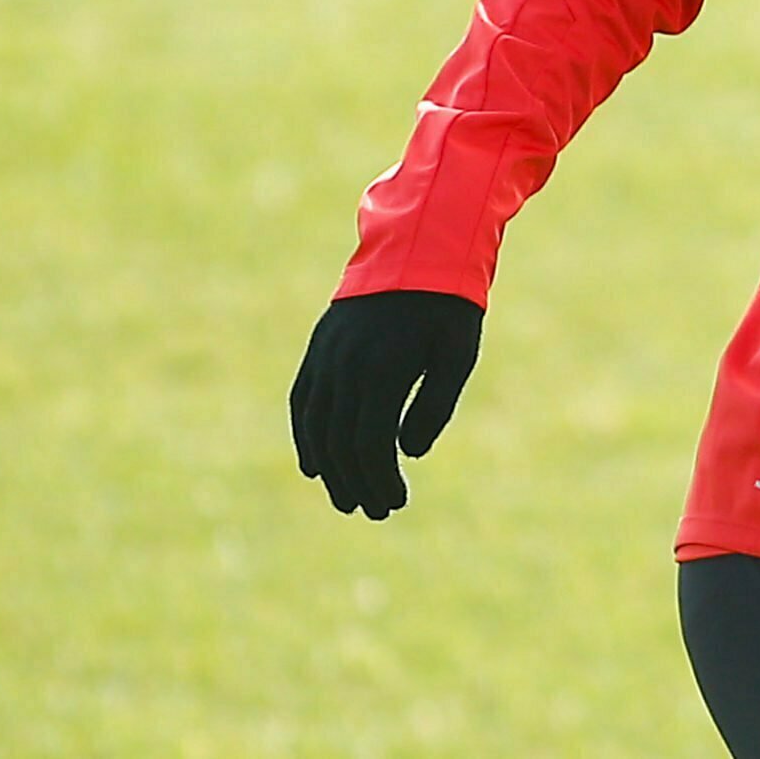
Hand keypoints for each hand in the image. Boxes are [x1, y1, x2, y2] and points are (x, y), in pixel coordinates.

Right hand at [289, 289, 482, 519]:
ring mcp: (326, 355)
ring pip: (316, 426)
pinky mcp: (319, 347)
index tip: (397, 503)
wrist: (419, 246)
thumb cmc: (448, 306)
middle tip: (376, 512)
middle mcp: (345, 364)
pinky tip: (313, 465)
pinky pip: (303, 400)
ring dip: (329, 469)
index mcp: (382, 368)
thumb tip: (407, 453)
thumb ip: (433, 406)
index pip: (370, 443)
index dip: (380, 479)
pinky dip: (306, 435)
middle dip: (356, 483)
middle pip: (340, 442)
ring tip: (347, 499)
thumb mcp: (456, 356)